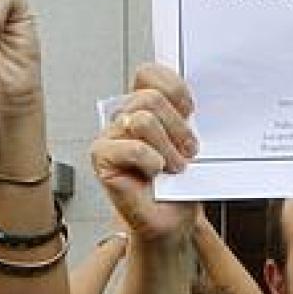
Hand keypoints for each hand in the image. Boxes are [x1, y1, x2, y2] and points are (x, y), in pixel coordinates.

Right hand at [91, 63, 199, 242]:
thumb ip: (185, 117)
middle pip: (150, 98)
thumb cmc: (180, 185)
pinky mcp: (102, 158)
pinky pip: (130, 147)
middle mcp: (124, 118)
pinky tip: (155, 172)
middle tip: (189, 150)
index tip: (190, 111)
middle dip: (177, 127)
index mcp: (144, 106)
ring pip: (142, 120)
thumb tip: (191, 103)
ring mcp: (110, 137)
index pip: (148, 73)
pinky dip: (149, 160)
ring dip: (167, 147)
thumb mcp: (190, 142)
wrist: (172, 220)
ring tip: (175, 166)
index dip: (174, 88)